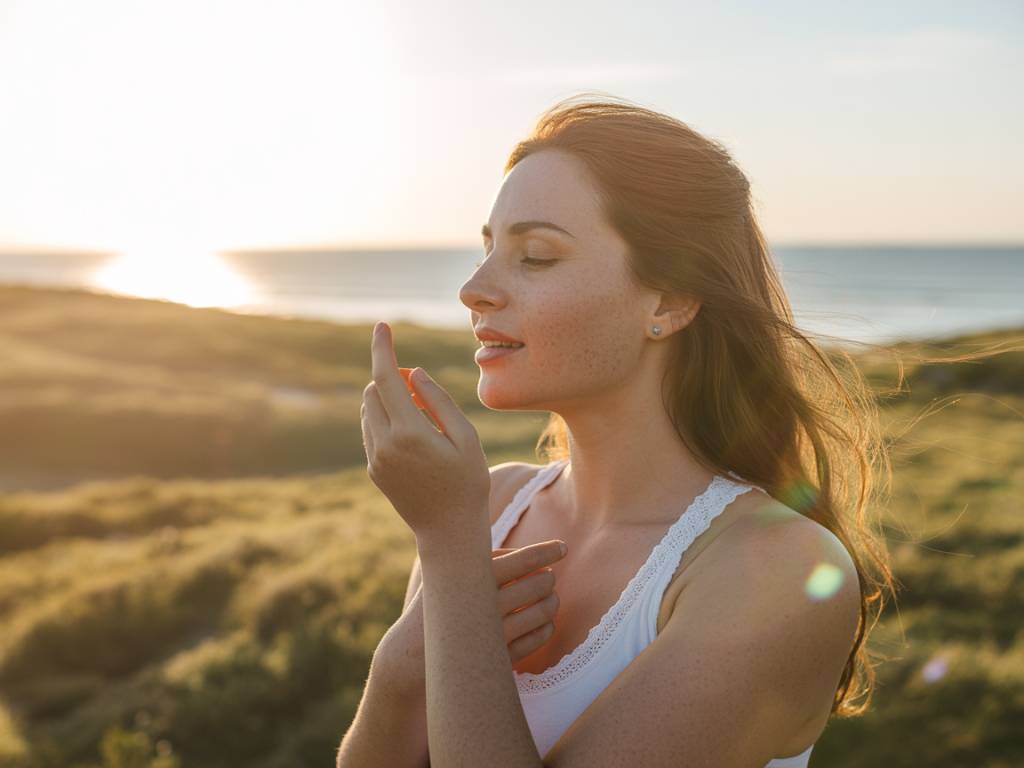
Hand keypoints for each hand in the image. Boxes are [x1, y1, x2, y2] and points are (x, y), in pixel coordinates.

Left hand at [360, 322, 490, 537]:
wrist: (449, 532)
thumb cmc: (468, 482)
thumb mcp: (466, 438)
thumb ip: (439, 401)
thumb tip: (415, 373)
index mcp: (409, 432)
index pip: (386, 378)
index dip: (382, 348)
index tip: (382, 326)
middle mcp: (385, 444)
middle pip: (374, 390)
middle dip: (393, 379)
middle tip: (423, 392)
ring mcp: (376, 459)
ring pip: (369, 410)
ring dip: (389, 401)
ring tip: (423, 421)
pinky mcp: (374, 470)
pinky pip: (372, 431)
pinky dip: (386, 420)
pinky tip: (413, 438)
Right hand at [373, 540, 566, 699]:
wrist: (408, 656)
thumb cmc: (430, 609)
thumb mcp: (442, 575)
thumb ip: (467, 555)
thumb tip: (488, 529)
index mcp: (471, 577)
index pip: (519, 559)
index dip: (544, 552)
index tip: (562, 547)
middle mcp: (483, 603)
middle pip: (533, 585)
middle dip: (548, 579)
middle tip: (551, 576)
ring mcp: (491, 632)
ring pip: (537, 614)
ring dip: (551, 604)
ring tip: (554, 599)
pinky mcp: (495, 658)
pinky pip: (532, 642)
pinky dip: (544, 631)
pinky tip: (547, 624)